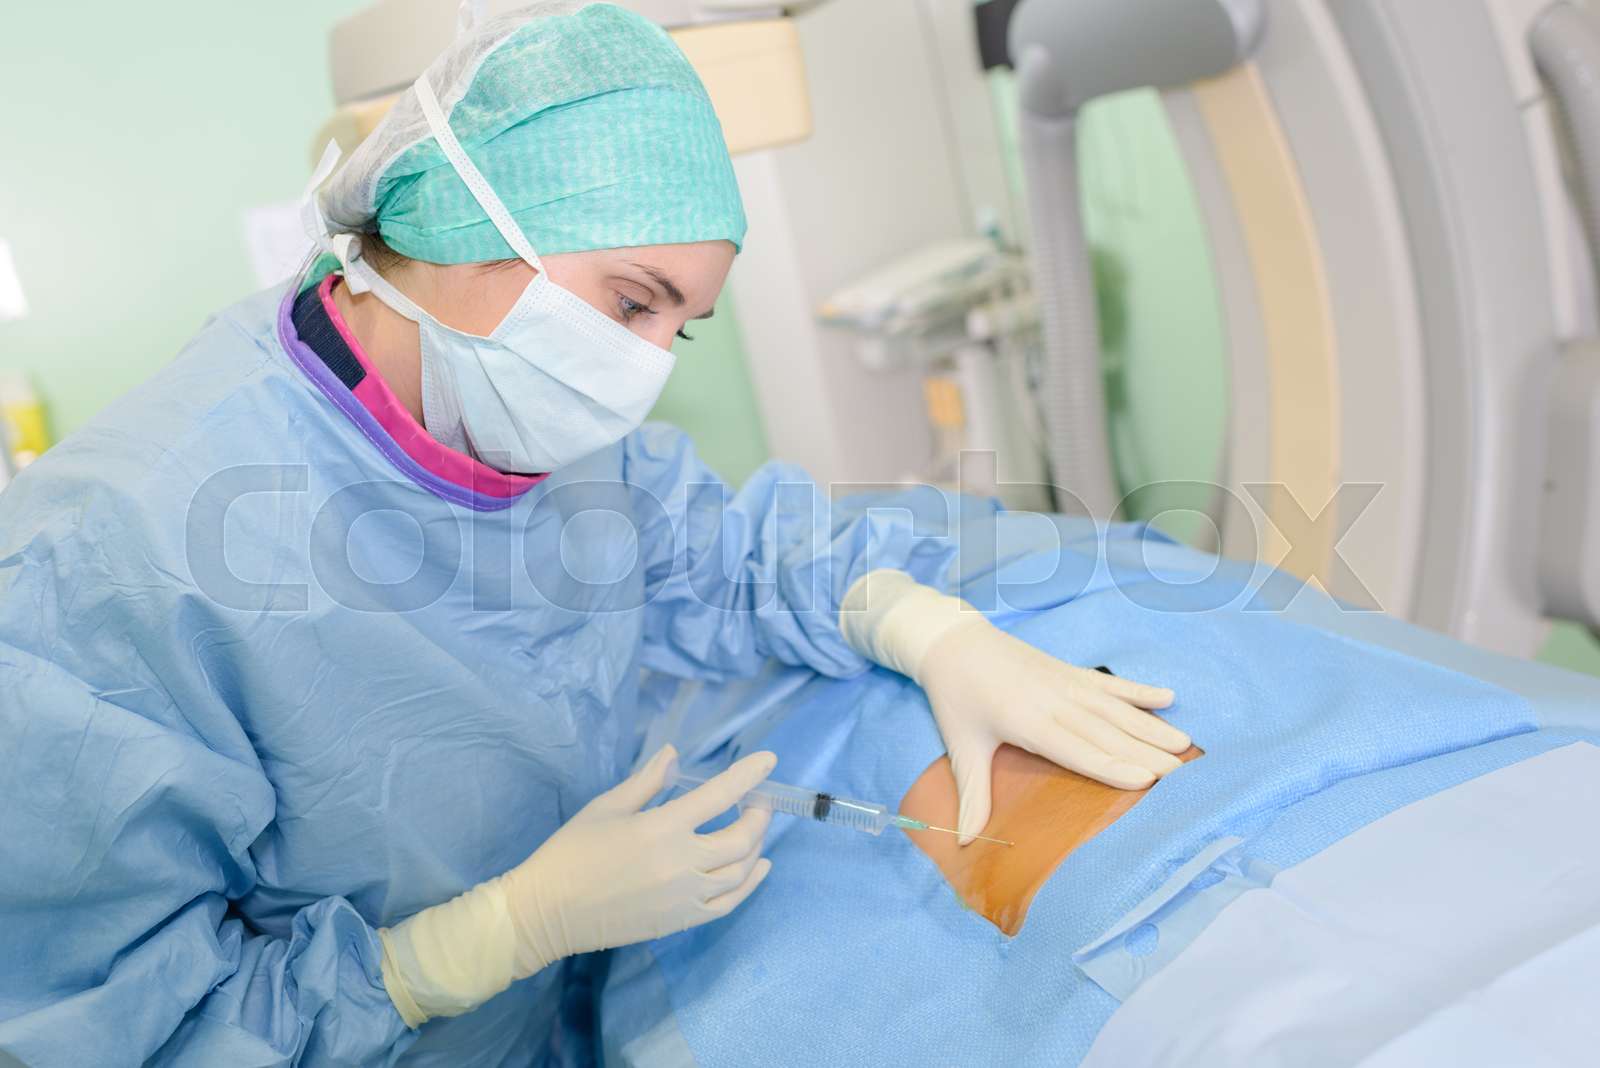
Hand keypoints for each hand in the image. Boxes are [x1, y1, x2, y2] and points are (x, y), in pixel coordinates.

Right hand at [378, 745, 774, 1025]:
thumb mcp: (606, 807)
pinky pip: (728, 903)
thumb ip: (646, 781)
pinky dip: (750, 884)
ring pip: (740, 871)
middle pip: (742, 837)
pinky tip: (759, 868)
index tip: (768, 760)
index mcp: (661, 828)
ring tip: (755, 829)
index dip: (748, 775)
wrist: (548, 912)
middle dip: (758, 814)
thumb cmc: (571, 852)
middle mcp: (682, 863)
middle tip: (759, 800)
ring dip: (756, 846)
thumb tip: (675, 754)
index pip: (719, 795)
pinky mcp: (681, 921)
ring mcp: (685, 896)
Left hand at [840, 570, 1188, 844]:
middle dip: (1148, 754)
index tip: (1148, 779)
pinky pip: (1109, 683)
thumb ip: (972, 795)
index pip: (1078, 749)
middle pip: (1108, 732)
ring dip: (1152, 726)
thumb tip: (967, 842)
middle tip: (1185, 775)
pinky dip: (1138, 691)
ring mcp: (1065, 682)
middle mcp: (1054, 700)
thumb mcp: (961, 747)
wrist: (951, 641)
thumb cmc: (956, 698)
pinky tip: (1168, 697)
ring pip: (1116, 708)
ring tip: (1186, 745)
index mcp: (1028, 722)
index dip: (1114, 765)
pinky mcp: (1068, 670)